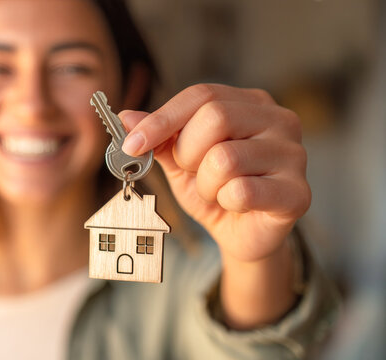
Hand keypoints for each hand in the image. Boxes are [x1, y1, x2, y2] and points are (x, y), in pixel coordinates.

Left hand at [120, 84, 310, 262]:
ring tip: (217, 192)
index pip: (201, 94)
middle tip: (192, 173)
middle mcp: (279, 120)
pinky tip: (235, 206)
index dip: (162, 119)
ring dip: (206, 185)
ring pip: (225, 159)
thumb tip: (126, 117)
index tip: (132, 144)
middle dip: (188, 153)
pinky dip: (225, 203)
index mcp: (250, 103)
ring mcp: (294, 155)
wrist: (240, 234)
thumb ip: (159, 138)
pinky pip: (242, 191)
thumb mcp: (180, 160)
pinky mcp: (298, 193)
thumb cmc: (213, 189)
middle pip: (215, 117)